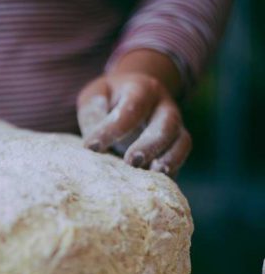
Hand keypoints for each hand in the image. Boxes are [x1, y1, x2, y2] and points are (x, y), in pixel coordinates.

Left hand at [77, 51, 191, 176]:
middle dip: (150, 145)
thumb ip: (93, 114)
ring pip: (182, 141)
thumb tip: (92, 144)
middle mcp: (164, 106)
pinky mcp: (177, 145)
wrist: (131, 95)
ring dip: (170, 159)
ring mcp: (175, 126)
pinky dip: (172, 171)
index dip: (112, 129)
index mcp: (142, 89)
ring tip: (154, 174)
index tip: (91, 147)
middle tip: (132, 162)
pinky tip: (157, 184)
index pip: (131, 109)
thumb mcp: (96, 96)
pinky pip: (180, 159)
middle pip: (166, 124)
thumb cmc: (108, 99)